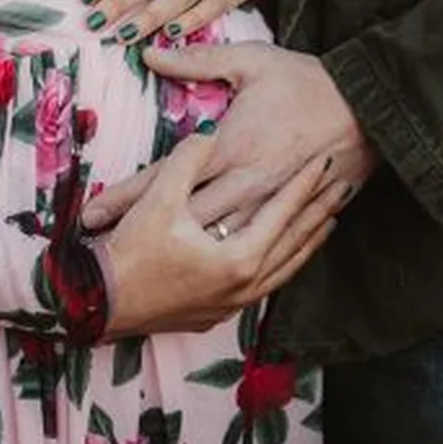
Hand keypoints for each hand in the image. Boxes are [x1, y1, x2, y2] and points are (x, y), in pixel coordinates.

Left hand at [81, 43, 378, 236]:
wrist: (369, 109)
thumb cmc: (308, 81)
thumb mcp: (252, 60)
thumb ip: (196, 60)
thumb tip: (151, 53)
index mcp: (231, 146)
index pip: (165, 177)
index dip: (126, 196)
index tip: (92, 212)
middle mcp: (246, 183)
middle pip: (181, 217)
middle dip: (141, 232)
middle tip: (100, 249)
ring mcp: (268, 204)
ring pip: (213, 237)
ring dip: (176, 249)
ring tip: (140, 264)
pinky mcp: (289, 214)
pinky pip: (252, 242)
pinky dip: (222, 252)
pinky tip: (200, 264)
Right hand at [99, 127, 348, 336]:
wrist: (99, 306)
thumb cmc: (130, 254)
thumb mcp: (159, 199)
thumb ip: (189, 159)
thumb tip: (211, 129)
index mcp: (239, 257)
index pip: (285, 213)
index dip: (306, 183)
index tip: (326, 161)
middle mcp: (246, 285)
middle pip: (296, 243)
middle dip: (320, 212)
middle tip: (343, 186)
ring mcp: (234, 303)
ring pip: (285, 270)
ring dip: (308, 243)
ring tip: (328, 221)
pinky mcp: (218, 313)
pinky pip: (266, 286)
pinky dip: (284, 265)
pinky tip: (285, 257)